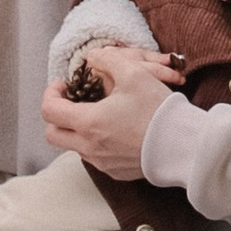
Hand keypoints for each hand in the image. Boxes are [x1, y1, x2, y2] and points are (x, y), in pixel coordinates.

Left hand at [42, 41, 181, 177]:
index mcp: (88, 122)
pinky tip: (114, 130)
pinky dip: (95, 142)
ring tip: (98, 113)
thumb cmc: (157, 109)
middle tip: (73, 101)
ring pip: (73, 146)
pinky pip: (94, 157)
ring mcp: (101, 162)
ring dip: (77, 129)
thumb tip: (93, 58)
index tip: (65, 85)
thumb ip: (108, 60)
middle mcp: (89, 147)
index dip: (51, 93)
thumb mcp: (134, 73)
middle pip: (53, 134)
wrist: (181, 145)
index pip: (49, 110)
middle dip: (56, 115)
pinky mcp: (115, 171)